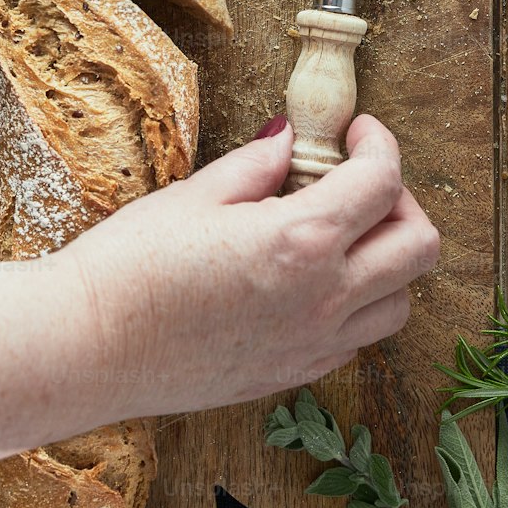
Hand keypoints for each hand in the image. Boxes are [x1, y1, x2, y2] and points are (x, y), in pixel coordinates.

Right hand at [61, 114, 439, 417]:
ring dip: (388, 262)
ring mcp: (312, 344)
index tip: (359, 133)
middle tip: (361, 183)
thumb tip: (289, 139)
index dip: (380, 143)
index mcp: (302, 240)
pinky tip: (312, 283)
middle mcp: (322, 297)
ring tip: (342, 238)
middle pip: (419, 246)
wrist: (87, 348)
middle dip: (401, 202)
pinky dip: (355, 306)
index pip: (383, 182)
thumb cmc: (129, 266)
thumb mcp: (195, 194)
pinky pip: (357, 340)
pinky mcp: (292, 375)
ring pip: (400, 302)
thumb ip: (257, 166)